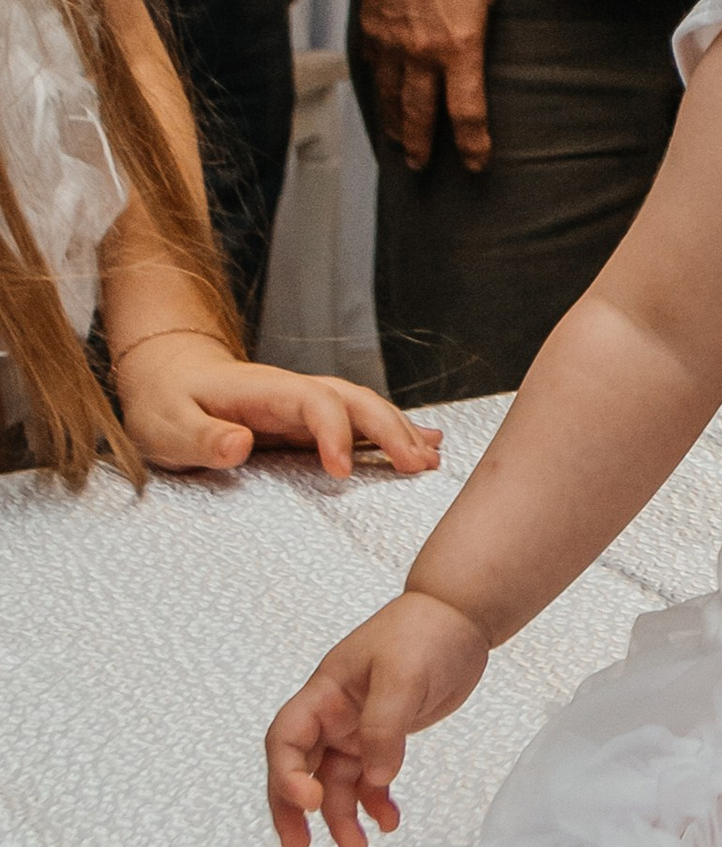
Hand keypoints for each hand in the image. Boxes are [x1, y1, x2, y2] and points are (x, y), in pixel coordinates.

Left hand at [114, 330, 440, 478]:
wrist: (167, 375)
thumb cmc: (164, 403)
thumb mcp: (167, 425)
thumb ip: (201, 436)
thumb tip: (240, 443)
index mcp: (264, 391)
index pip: (315, 402)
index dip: (335, 433)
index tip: (341, 472)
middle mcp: (293, 392)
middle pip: (355, 400)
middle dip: (391, 429)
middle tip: (419, 465)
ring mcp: (303, 404)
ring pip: (364, 408)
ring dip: (399, 430)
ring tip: (431, 459)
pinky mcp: (307, 420)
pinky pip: (357, 421)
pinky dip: (393, 432)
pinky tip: (423, 444)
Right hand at [265, 587, 488, 846]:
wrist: (460, 617)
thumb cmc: (424, 632)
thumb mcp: (402, 676)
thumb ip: (384, 727)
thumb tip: (376, 776)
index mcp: (324, 695)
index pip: (285, 740)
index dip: (287, 775)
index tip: (309, 802)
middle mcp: (332, 715)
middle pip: (298, 770)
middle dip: (294, 812)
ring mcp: (356, 728)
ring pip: (335, 783)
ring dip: (341, 817)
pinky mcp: (384, 737)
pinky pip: (369, 779)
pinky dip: (375, 802)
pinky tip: (388, 822)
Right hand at [358, 0, 495, 171]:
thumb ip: (480, 31)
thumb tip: (476, 47)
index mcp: (460, 49)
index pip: (466, 112)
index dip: (472, 144)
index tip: (476, 162)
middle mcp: (423, 55)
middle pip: (420, 116)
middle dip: (422, 146)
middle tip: (420, 166)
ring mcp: (392, 46)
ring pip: (391, 99)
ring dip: (395, 125)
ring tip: (397, 143)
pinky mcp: (371, 33)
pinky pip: (374, 72)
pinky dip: (379, 90)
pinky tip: (382, 99)